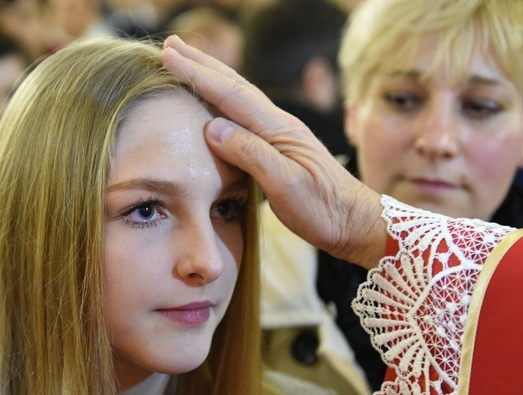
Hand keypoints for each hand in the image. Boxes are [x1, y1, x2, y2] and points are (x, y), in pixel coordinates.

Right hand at [162, 36, 385, 268]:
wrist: (354, 221)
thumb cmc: (323, 209)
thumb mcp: (287, 186)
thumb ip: (251, 154)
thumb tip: (212, 127)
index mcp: (278, 129)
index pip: (230, 94)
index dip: (197, 74)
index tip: (169, 56)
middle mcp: (279, 123)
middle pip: (234, 84)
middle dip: (201, 63)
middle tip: (171, 44)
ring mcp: (280, 133)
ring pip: (238, 95)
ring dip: (211, 75)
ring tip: (188, 61)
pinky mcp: (279, 146)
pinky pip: (243, 113)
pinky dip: (223, 97)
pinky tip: (216, 100)